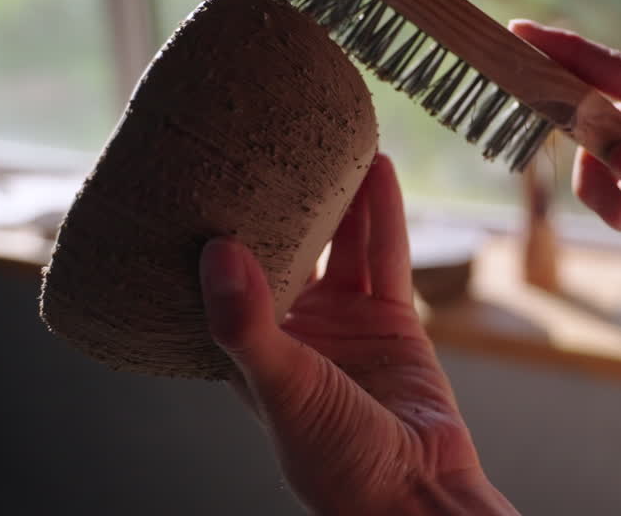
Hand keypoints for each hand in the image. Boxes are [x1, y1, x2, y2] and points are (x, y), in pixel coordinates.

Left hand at [199, 154, 515, 515]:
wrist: (419, 490)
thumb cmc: (337, 462)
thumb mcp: (283, 388)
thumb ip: (246, 323)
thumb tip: (214, 252)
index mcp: (250, 350)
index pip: (221, 278)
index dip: (211, 230)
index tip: (200, 174)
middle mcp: (294, 330)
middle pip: (283, 247)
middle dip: (277, 199)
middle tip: (266, 139)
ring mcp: (344, 323)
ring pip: (338, 243)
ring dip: (336, 195)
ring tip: (328, 140)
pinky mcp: (392, 318)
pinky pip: (386, 253)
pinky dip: (383, 211)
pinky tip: (378, 168)